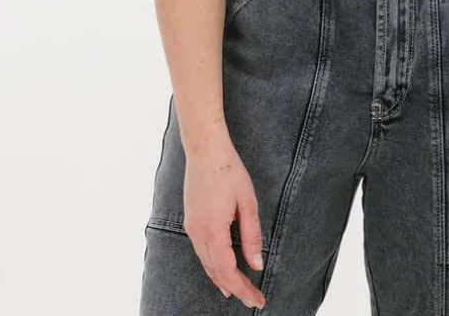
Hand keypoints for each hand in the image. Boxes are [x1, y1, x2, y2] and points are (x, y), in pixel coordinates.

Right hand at [182, 138, 266, 308]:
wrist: (205, 149)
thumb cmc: (229, 171)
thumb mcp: (247, 202)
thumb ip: (252, 236)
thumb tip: (257, 265)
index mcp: (213, 230)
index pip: (228, 271)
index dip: (243, 288)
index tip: (258, 299)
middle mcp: (198, 233)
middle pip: (215, 272)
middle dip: (235, 289)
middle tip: (252, 300)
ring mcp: (191, 227)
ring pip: (206, 264)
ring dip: (221, 279)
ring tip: (237, 291)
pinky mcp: (190, 220)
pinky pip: (201, 252)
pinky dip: (212, 265)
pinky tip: (220, 268)